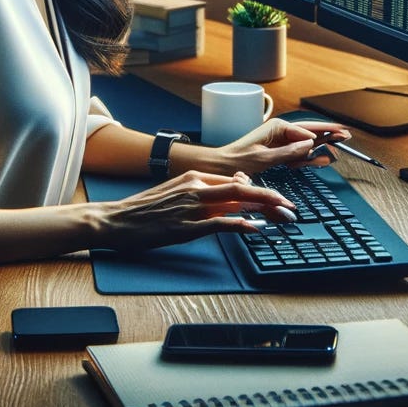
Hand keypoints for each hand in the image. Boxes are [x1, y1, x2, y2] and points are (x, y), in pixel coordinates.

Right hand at [93, 170, 297, 250]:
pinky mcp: (186, 227)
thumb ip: (200, 193)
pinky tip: (255, 228)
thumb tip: (225, 197)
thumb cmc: (144, 209)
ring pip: (237, 202)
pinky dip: (241, 225)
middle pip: (243, 187)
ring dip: (264, 208)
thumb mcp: (174, 193)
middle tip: (290, 205)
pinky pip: (220, 223)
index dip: (258, 190)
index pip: (234, 180)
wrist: (117, 219)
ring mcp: (192, 206)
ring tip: (283, 214)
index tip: (275, 198)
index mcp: (193, 177)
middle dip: (270, 196)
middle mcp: (196, 187)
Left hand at [211, 119, 351, 174]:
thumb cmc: (239, 160)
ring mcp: (280, 140)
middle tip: (347, 134)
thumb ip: (289, 152)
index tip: (341, 134)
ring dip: (322, 144)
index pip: (308, 130)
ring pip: (307, 142)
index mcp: (278, 128)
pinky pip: (298, 151)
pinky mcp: (278, 150)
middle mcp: (281, 131)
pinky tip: (321, 157)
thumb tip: (310, 144)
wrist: (224, 166)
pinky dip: (309, 156)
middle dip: (329, 133)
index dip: (327, 132)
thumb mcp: (265, 158)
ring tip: (340, 143)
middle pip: (310, 131)